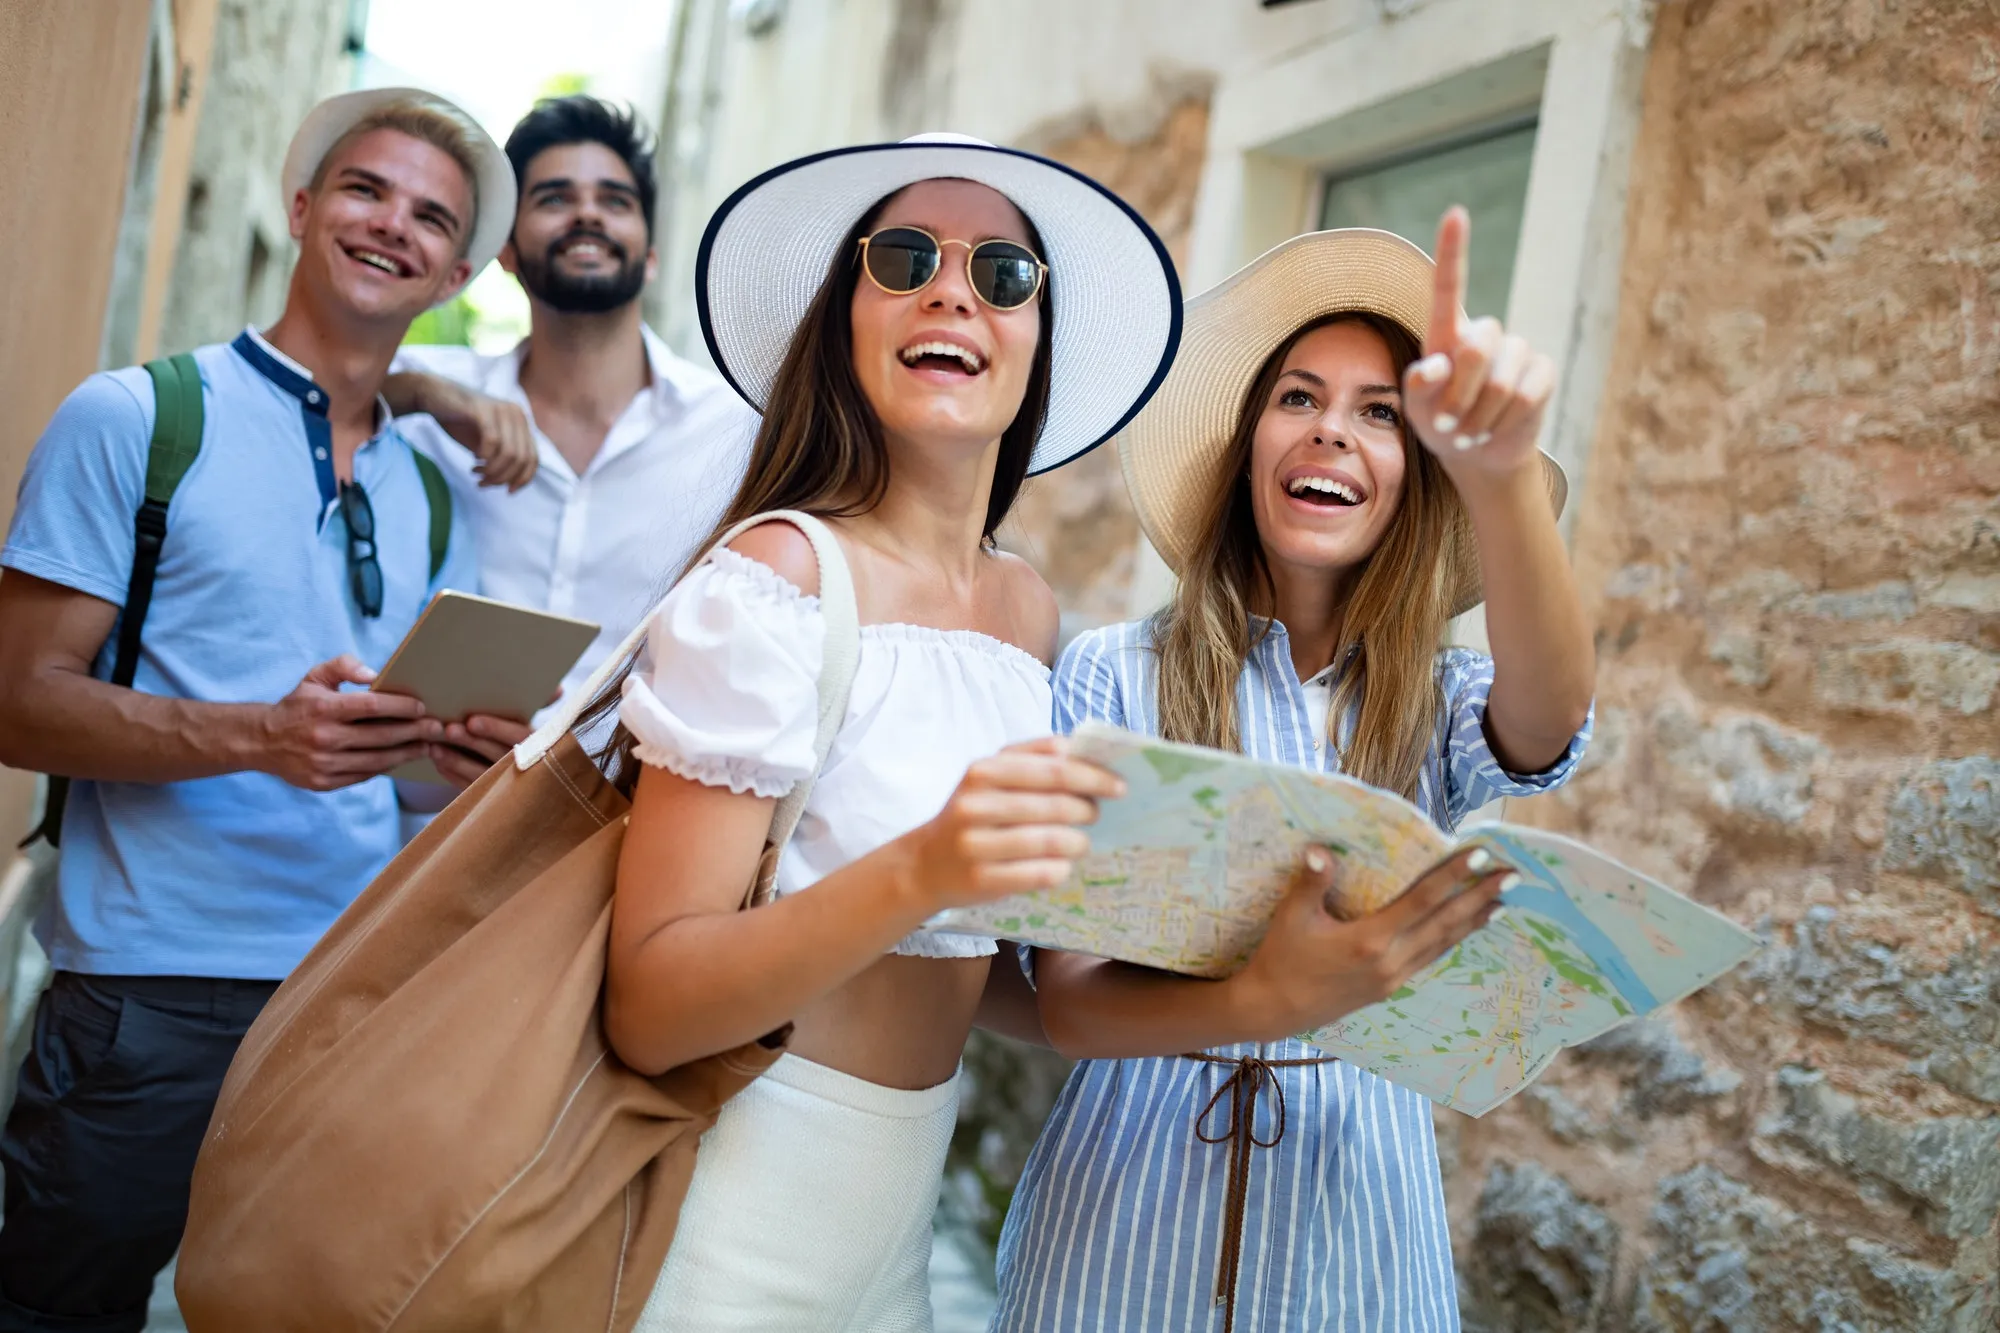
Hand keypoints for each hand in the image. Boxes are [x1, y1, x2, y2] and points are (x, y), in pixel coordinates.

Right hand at [257, 655, 442, 790]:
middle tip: (438, 728)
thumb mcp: (315, 677)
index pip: (372, 707)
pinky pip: (364, 775)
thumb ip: (343, 666)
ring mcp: (324, 763)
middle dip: (415, 732)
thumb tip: (374, 674)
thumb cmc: (298, 705)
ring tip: (427, 745)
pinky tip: (402, 757)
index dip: (401, 707)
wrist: (262, 742)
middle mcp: (324, 737)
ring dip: (407, 753)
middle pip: (381, 736)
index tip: (422, 706)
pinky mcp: (324, 782)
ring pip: (377, 760)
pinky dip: (386, 766)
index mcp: (324, 708)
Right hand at [399, 373, 536, 490]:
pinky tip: (474, 459)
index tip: (507, 491)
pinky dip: (485, 457)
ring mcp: (502, 409)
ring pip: (509, 454)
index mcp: (521, 423)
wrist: (432, 394)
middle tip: (482, 484)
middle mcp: (517, 414)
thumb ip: (503, 458)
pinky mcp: (484, 409)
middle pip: (522, 460)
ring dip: (492, 471)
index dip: (523, 480)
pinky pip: (493, 442)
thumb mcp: (487, 443)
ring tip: (476, 474)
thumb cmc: (460, 421)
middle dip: (503, 478)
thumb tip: (511, 483)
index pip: (533, 459)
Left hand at [428, 713, 533, 787]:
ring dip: (456, 760)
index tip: (472, 721)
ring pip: (481, 774)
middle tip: (449, 730)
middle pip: (497, 754)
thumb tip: (554, 690)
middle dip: (472, 742)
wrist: (522, 766)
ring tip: (435, 748)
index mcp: (538, 743)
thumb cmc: (519, 735)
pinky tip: (439, 762)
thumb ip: (535, 707)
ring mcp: (509, 785)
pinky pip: (470, 787)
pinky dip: (454, 774)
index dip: (496, 729)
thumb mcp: (527, 724)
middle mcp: (527, 765)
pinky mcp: (492, 797)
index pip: (519, 735)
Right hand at [897, 736, 1125, 911]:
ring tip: (1082, 842)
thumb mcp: (990, 777)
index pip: (1053, 768)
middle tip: (1096, 814)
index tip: (1118, 785)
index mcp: (982, 771)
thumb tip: (1082, 751)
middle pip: (1054, 804)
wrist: (925, 863)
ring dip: (1077, 842)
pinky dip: (1060, 869)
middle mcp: (975, 804)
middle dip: (1087, 809)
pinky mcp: (980, 879)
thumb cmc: (972, 815)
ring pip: (1049, 840)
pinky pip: (1039, 873)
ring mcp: (974, 843)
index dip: (1092, 776)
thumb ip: (1033, 759)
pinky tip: (1063, 865)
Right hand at [1231, 844, 1513, 1039]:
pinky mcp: (1390, 987)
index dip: (1452, 876)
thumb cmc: (1280, 959)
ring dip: (1473, 921)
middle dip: (1480, 898)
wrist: (1274, 1009)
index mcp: (1369, 940)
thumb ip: (1311, 882)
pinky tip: (1464, 931)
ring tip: (1501, 902)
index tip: (1480, 855)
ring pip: (1443, 944)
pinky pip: (1430, 958)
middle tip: (1512, 876)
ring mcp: (1393, 977)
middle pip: (1445, 923)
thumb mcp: (1291, 918)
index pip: (1421, 901)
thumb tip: (1321, 850)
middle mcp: (1390, 960)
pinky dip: (1452, 941)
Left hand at [1401, 207, 1557, 486]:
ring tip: (1470, 431)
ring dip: (1479, 417)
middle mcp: (1485, 334)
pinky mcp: (1542, 372)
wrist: (1478, 454)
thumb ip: (1417, 390)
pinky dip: (1505, 421)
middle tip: (1447, 423)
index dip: (1453, 250)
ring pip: (1501, 381)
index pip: (1449, 286)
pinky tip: (1496, 428)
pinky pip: (1526, 396)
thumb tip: (1432, 369)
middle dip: (1459, 395)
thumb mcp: (1418, 411)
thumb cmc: (1441, 424)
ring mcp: (1517, 350)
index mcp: (1448, 333)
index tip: (1456, 213)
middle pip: (1476, 348)